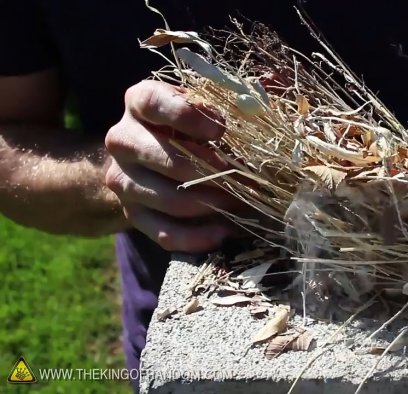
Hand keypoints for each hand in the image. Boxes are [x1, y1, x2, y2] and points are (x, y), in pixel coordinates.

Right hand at [105, 80, 246, 251]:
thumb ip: (214, 112)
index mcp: (138, 102)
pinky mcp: (131, 213)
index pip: (153, 104)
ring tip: (240, 202)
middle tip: (244, 178)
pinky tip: (223, 232)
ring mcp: (122, 179)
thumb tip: (243, 126)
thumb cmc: (186, 126)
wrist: (149, 159)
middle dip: (212, 173)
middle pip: (167, 160)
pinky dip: (197, 237)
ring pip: (170, 199)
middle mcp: (122, 140)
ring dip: (212, 204)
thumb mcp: (198, 109)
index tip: (220, 130)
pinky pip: (164, 232)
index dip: (187, 117)